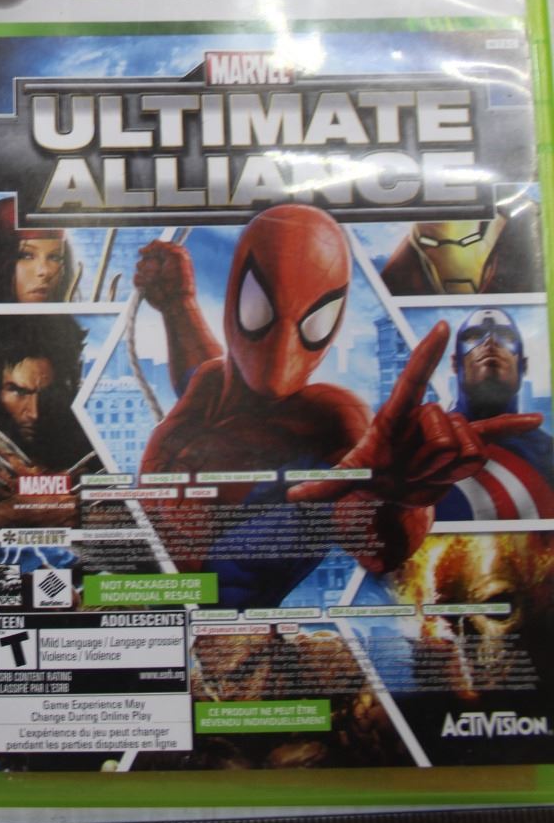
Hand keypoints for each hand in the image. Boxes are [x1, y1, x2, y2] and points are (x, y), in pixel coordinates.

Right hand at [134, 239, 194, 310]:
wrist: (176, 302)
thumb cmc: (180, 280)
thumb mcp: (176, 256)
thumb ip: (162, 246)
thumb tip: (142, 251)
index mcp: (168, 255)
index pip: (154, 246)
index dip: (153, 250)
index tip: (154, 255)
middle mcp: (158, 263)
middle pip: (145, 255)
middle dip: (152, 263)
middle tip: (162, 271)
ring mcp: (150, 274)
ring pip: (139, 265)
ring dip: (149, 273)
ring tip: (159, 281)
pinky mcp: (144, 284)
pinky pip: (136, 277)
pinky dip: (143, 282)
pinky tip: (153, 287)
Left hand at [288, 323, 542, 506]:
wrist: (388, 494)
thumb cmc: (364, 478)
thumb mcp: (345, 482)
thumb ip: (324, 487)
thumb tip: (292, 496)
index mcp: (395, 416)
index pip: (413, 379)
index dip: (426, 355)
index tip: (440, 327)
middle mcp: (423, 415)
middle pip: (445, 430)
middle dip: (433, 459)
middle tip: (410, 475)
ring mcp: (445, 429)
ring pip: (467, 447)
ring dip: (450, 472)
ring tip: (425, 477)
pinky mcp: (461, 447)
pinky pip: (490, 434)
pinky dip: (512, 426)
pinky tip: (536, 419)